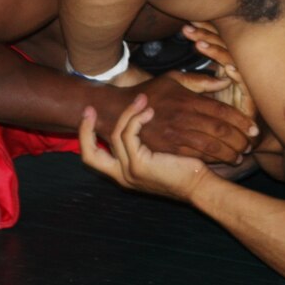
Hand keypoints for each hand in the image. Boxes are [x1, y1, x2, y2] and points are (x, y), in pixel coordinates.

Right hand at [80, 97, 208, 202]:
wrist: (199, 185)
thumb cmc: (185, 168)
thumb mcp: (158, 156)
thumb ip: (143, 145)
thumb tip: (138, 118)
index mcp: (123, 174)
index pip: (93, 158)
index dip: (86, 136)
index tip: (90, 116)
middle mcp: (122, 176)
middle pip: (90, 154)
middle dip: (85, 129)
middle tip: (89, 108)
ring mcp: (128, 172)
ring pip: (116, 136)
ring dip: (128, 113)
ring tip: (142, 99)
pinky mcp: (139, 165)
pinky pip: (129, 135)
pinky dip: (137, 119)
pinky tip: (149, 112)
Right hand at [117, 71, 256, 164]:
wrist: (119, 112)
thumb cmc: (150, 93)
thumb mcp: (173, 79)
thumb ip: (200, 80)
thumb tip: (225, 80)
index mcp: (187, 100)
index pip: (221, 111)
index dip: (241, 121)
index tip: (253, 128)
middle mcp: (183, 118)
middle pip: (219, 130)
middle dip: (239, 139)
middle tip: (251, 143)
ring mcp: (174, 135)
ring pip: (210, 146)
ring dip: (229, 153)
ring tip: (241, 155)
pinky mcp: (167, 149)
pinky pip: (195, 156)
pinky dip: (212, 160)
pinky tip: (223, 161)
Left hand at [182, 22, 257, 119]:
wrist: (233, 139)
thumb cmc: (215, 114)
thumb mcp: (202, 90)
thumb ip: (198, 74)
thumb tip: (188, 54)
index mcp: (226, 65)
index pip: (217, 42)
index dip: (205, 31)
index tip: (187, 25)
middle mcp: (237, 70)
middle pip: (226, 46)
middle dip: (207, 36)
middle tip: (188, 30)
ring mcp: (245, 83)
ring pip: (234, 61)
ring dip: (218, 52)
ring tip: (200, 45)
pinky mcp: (252, 100)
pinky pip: (247, 85)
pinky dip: (238, 75)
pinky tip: (228, 68)